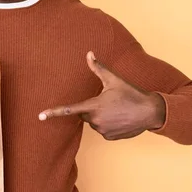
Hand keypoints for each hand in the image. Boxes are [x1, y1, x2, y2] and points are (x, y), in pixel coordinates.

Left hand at [39, 51, 165, 139]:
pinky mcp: (110, 137)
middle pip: (84, 114)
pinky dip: (108, 124)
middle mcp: (96, 121)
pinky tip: (120, 118)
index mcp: (94, 106)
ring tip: (117, 109)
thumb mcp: (114, 79)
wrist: (150, 112)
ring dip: (100, 116)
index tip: (41, 116)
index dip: (54, 112)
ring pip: (94, 122)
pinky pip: (103, 130)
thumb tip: (89, 54)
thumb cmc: (132, 94)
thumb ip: (98, 68)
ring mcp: (103, 131)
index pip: (69, 110)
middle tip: (107, 101)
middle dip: (91, 108)